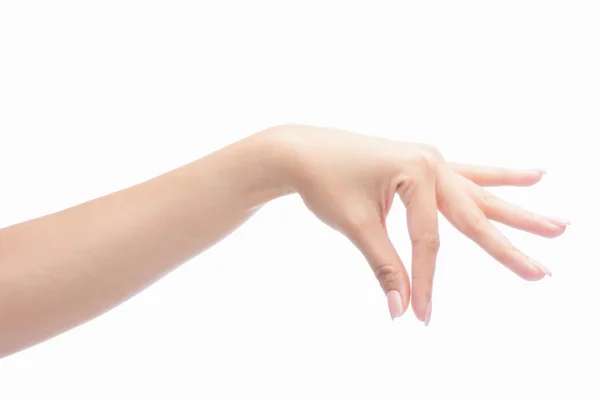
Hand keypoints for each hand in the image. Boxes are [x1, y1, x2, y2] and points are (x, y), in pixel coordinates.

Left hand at [266, 125, 567, 324]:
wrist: (303, 151)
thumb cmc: (325, 181)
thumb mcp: (356, 225)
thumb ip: (383, 266)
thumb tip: (399, 310)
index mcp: (416, 172)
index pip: (428, 240)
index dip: (425, 280)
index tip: (421, 315)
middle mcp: (431, 161)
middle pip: (473, 214)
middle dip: (507, 247)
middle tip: (542, 273)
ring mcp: (431, 160)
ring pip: (482, 193)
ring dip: (518, 210)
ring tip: (557, 224)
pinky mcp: (424, 164)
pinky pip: (468, 175)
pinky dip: (497, 179)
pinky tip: (530, 176)